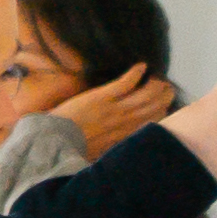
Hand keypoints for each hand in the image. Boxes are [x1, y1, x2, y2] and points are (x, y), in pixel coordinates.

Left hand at [62, 68, 180, 156]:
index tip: (163, 102)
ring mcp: (114, 110)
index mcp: (126, 136)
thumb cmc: (72, 146)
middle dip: (165, 94)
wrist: (52, 141)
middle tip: (163, 85)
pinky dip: (136, 72)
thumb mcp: (99, 151)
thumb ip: (114, 143)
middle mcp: (125, 123)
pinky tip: (141, 66)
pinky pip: (127, 82)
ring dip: (154, 83)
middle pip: (157, 105)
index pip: (156, 120)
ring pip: (147, 93)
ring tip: (153, 77)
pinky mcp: (101, 98)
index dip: (163, 109)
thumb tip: (124, 138)